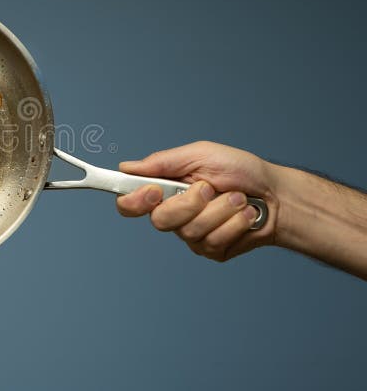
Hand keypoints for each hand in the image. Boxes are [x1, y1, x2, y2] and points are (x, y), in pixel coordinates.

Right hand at [116, 141, 279, 261]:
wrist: (278, 194)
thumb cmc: (240, 170)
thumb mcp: (200, 154)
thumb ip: (162, 162)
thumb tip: (126, 167)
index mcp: (165, 190)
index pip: (130, 204)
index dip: (134, 202)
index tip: (153, 191)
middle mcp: (174, 215)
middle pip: (160, 221)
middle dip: (190, 203)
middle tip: (210, 188)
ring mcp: (192, 235)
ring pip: (191, 231)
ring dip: (221, 210)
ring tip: (237, 198)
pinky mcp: (212, 250)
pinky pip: (214, 242)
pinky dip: (234, 223)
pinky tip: (245, 215)